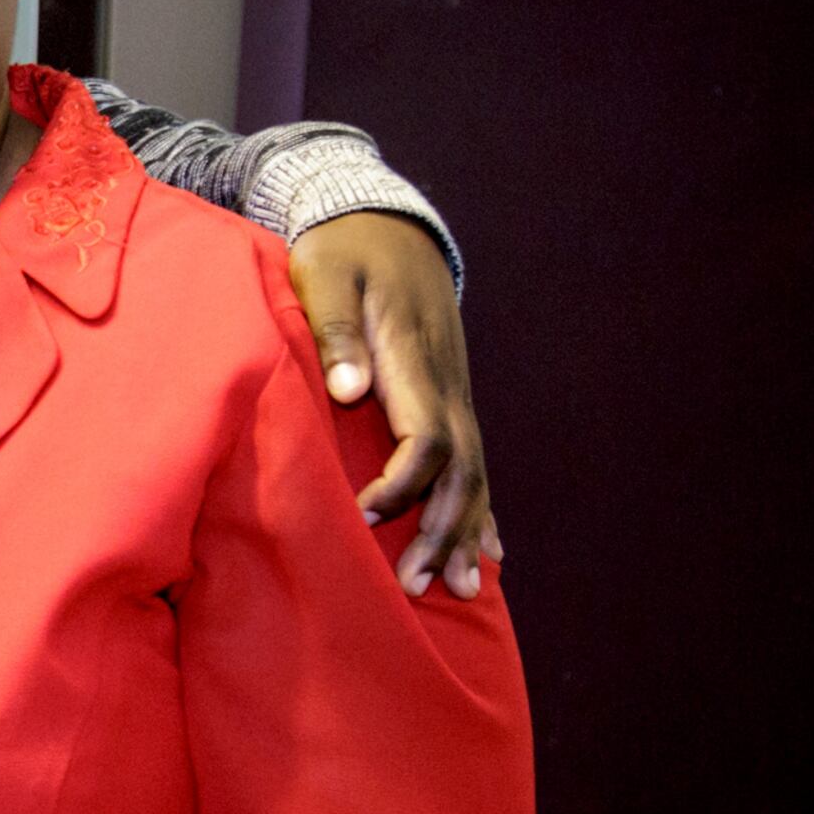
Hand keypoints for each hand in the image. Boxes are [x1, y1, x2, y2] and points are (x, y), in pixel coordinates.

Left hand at [285, 213, 497, 597]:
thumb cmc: (342, 250)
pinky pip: (474, 462)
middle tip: (417, 586)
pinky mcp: (450, 396)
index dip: (402, 485)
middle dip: (441, 530)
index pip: (425, 439)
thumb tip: (348, 388)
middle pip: (459, 471)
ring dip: (465, 532)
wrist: (385, 222)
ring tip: (457, 590)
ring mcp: (455, 392)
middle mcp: (446, 384)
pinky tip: (488, 551)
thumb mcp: (324, 275)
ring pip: (474, 474)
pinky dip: (481, 509)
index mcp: (413, 359)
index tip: (364, 516)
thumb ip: (334, 330)